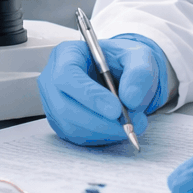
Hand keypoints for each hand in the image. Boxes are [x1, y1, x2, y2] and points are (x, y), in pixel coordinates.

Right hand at [38, 34, 167, 145]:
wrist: (120, 74)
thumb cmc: (122, 61)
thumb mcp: (137, 56)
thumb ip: (139, 72)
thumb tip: (131, 99)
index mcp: (67, 54)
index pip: (67, 76)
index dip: (89, 95)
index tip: (116, 109)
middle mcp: (53, 79)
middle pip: (65, 106)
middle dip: (99, 121)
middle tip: (129, 125)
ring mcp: (53, 103)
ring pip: (71, 126)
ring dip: (103, 131)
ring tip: (129, 126)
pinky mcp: (61, 122)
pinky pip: (76, 137)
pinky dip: (100, 137)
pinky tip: (116, 129)